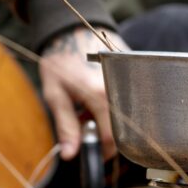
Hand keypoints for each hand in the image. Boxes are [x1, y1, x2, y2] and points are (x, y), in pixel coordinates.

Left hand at [40, 27, 124, 159]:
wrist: (71, 31)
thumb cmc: (60, 62)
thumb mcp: (55, 95)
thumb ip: (65, 127)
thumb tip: (70, 155)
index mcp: (100, 95)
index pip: (111, 137)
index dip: (103, 151)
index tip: (94, 154)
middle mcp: (120, 89)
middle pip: (122, 129)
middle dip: (104, 135)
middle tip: (85, 125)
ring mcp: (129, 82)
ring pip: (126, 117)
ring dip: (108, 121)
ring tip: (87, 109)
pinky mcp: (132, 76)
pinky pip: (128, 102)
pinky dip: (113, 107)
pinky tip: (97, 99)